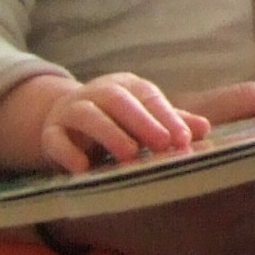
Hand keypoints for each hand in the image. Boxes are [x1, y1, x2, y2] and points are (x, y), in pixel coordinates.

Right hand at [34, 71, 209, 173]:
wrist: (63, 119)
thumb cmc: (115, 119)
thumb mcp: (144, 118)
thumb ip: (171, 122)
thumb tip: (204, 128)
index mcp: (126, 86)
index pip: (149, 96)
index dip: (167, 117)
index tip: (184, 139)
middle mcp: (98, 93)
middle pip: (119, 101)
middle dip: (142, 121)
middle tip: (163, 144)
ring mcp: (71, 110)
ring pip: (88, 116)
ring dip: (109, 133)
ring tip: (129, 155)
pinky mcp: (50, 131)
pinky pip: (55, 139)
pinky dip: (67, 152)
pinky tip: (81, 168)